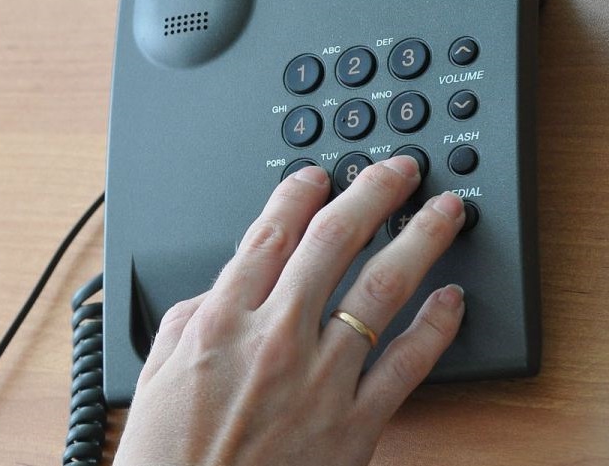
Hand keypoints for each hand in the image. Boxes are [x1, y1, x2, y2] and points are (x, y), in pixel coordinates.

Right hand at [114, 157, 466, 465]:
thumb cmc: (168, 453)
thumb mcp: (156, 368)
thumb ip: (193, 315)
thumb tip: (226, 285)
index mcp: (222, 319)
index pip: (270, 232)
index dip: (299, 191)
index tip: (318, 174)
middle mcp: (275, 338)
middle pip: (334, 243)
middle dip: (372, 194)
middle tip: (398, 170)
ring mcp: (320, 379)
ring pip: (381, 290)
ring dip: (419, 241)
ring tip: (443, 213)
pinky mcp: (354, 424)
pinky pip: (407, 365)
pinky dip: (436, 328)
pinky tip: (452, 300)